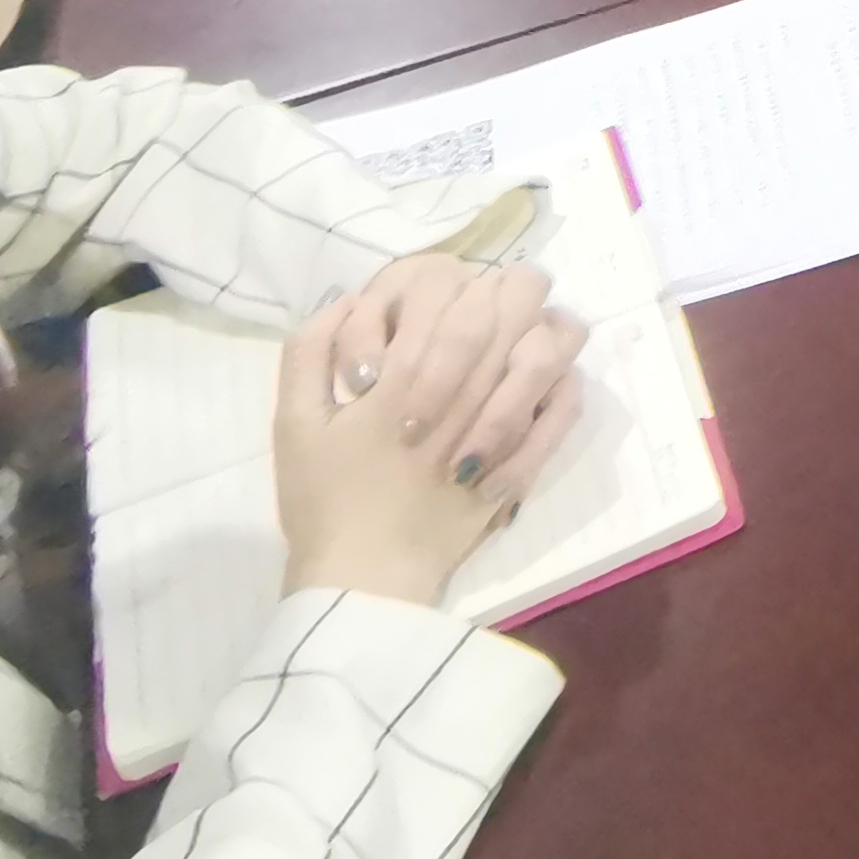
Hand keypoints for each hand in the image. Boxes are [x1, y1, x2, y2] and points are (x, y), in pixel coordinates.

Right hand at [275, 264, 585, 605]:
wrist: (362, 578)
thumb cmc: (324, 499)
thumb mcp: (293, 423)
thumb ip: (310, 351)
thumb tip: (350, 298)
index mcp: (398, 382)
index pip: (447, 295)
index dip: (457, 281)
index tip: (452, 291)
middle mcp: (454, 399)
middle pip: (508, 311)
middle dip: (513, 290)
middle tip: (503, 294)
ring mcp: (496, 435)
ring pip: (545, 356)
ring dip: (546, 329)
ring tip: (535, 326)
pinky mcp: (522, 467)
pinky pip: (563, 412)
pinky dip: (565, 384)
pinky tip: (554, 377)